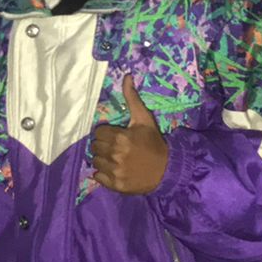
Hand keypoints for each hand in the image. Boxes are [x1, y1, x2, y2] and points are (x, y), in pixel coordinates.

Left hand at [91, 76, 168, 194]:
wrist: (167, 170)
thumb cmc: (154, 143)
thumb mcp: (144, 119)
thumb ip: (132, 98)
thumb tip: (127, 76)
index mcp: (121, 138)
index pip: (98, 133)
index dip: (107, 133)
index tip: (116, 135)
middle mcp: (115, 155)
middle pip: (95, 147)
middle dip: (103, 145)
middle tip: (115, 147)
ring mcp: (115, 171)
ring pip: (95, 161)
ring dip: (102, 159)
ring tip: (115, 159)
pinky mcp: (115, 185)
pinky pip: (98, 177)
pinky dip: (103, 174)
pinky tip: (114, 170)